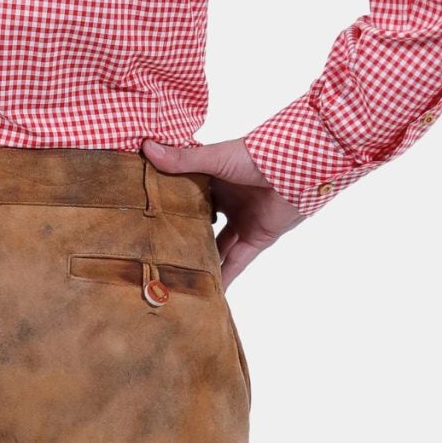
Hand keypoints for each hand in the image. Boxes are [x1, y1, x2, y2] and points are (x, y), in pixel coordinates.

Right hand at [141, 135, 307, 286]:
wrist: (300, 169)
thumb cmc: (257, 157)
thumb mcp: (215, 158)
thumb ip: (182, 160)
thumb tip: (146, 147)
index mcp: (214, 179)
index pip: (184, 194)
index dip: (166, 205)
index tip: (142, 218)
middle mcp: (226, 202)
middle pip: (199, 223)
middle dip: (180, 237)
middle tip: (152, 254)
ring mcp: (241, 222)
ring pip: (215, 247)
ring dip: (200, 260)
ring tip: (174, 279)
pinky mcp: (256, 239)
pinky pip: (237, 263)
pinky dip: (225, 278)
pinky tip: (209, 294)